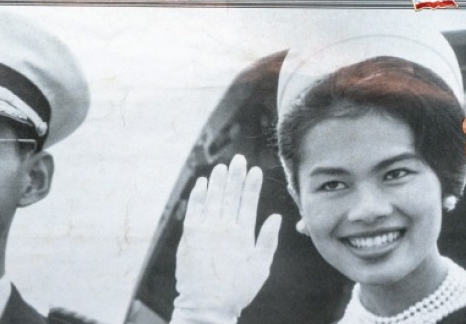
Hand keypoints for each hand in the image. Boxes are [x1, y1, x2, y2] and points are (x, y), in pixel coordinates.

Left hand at [172, 155, 281, 323]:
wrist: (206, 306)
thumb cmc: (237, 290)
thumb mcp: (261, 267)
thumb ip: (268, 240)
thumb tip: (275, 217)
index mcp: (243, 234)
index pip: (249, 202)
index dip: (252, 184)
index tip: (254, 170)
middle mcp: (224, 228)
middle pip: (230, 195)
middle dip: (235, 175)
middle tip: (238, 159)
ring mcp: (205, 230)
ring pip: (212, 198)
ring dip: (217, 180)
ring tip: (221, 167)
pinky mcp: (189, 235)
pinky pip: (194, 208)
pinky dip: (198, 195)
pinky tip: (201, 183)